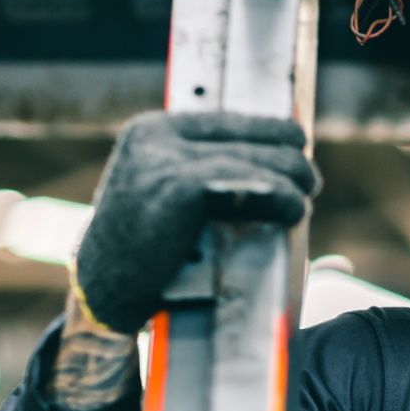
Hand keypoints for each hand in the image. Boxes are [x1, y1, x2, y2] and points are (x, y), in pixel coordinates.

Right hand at [72, 110, 320, 333]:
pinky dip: (281, 197)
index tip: (298, 150)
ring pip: (257, 160)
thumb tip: (278, 161)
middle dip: (288, 162)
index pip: (233, 119)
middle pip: (252, 138)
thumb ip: (207, 173)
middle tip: (307, 185)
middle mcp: (158, 137)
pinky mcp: (178, 188)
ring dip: (292, 183)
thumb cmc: (145, 251)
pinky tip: (295, 210)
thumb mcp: (166, 195)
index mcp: (154, 130)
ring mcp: (165, 161)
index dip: (274, 133)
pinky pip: (249, 183)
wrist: (102, 291)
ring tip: (303, 202)